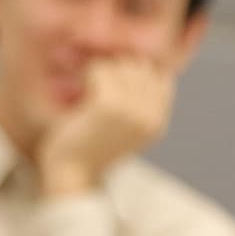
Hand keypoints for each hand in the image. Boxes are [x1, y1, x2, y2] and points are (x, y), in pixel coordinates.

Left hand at [36, 57, 174, 195]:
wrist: (73, 173)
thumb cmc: (93, 148)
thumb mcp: (127, 128)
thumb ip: (142, 103)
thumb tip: (144, 63)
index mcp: (158, 122)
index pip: (161, 77)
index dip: (137, 74)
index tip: (115, 85)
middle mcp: (151, 115)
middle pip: (140, 66)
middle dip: (117, 69)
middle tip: (97, 86)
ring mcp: (132, 109)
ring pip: (119, 64)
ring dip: (101, 72)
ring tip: (88, 91)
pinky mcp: (109, 104)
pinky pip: (100, 70)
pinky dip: (87, 76)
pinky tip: (81, 94)